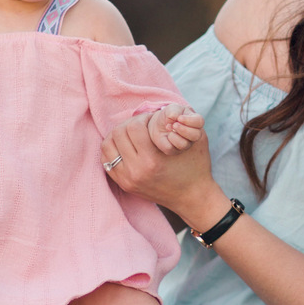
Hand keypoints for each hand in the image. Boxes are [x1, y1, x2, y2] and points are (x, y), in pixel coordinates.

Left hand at [101, 113, 226, 228]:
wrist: (192, 197)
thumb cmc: (196, 166)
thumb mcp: (196, 141)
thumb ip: (182, 121)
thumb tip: (162, 107)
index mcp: (152, 161)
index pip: (133, 126)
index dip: (143, 117)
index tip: (153, 120)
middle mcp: (136, 172)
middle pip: (118, 133)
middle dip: (130, 123)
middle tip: (142, 125)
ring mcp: (127, 180)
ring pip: (107, 145)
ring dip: (118, 135)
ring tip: (133, 134)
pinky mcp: (123, 184)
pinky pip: (106, 160)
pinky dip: (114, 149)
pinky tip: (127, 146)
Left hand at [146, 104, 204, 154]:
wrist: (159, 125)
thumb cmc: (169, 116)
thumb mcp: (171, 109)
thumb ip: (175, 111)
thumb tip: (176, 118)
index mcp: (195, 121)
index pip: (199, 122)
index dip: (190, 120)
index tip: (179, 118)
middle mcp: (193, 134)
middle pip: (196, 135)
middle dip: (183, 129)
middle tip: (174, 124)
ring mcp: (186, 144)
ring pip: (184, 144)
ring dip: (174, 135)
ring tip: (168, 127)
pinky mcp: (175, 150)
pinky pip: (172, 148)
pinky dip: (167, 140)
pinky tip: (166, 135)